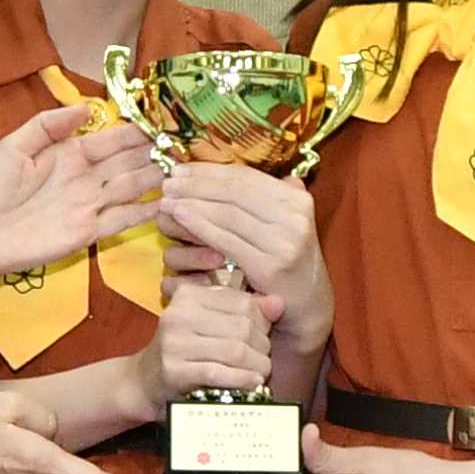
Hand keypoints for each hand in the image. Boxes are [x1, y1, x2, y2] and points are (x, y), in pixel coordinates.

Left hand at [0, 106, 163, 301]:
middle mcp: (84, 177)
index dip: (133, 132)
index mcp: (68, 153)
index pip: (109, 140)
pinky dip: (143, 213)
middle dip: (152, 154)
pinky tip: (165, 204)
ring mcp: (89, 205)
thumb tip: (86, 107)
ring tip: (180, 169)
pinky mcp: (88, 232)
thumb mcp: (12, 146)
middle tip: (180, 145)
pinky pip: (121, 220)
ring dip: (153, 179)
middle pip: (126, 163)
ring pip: (130, 188)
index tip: (159, 123)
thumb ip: (47, 125)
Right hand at [154, 273, 276, 398]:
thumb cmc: (187, 350)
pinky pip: (218, 372)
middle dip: (261, 347)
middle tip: (264, 360)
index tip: (263, 337)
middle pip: (242, 327)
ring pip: (235, 351)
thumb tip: (278, 303)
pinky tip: (252, 383)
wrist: (147, 381)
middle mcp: (179, 314)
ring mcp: (174, 343)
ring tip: (261, 373)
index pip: (243, 303)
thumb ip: (246, 310)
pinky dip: (241, 379)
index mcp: (189, 295)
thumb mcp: (213, 323)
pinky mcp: (173, 370)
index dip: (262, 322)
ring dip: (256, 366)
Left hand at [157, 165, 330, 361]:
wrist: (307, 304)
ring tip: (168, 200)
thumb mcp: (281, 222)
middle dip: (197, 185)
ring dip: (193, 203)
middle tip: (168, 182)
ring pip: (228, 213)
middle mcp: (295, 217)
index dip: (209, 171)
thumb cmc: (284, 260)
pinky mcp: (269, 267)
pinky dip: (200, 224)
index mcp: (297, 200)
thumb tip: (222, 171)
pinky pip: (227, 239)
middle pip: (235, 192)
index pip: (246, 177)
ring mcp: (284, 242)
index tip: (181, 169)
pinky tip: (181, 216)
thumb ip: (262, 196)